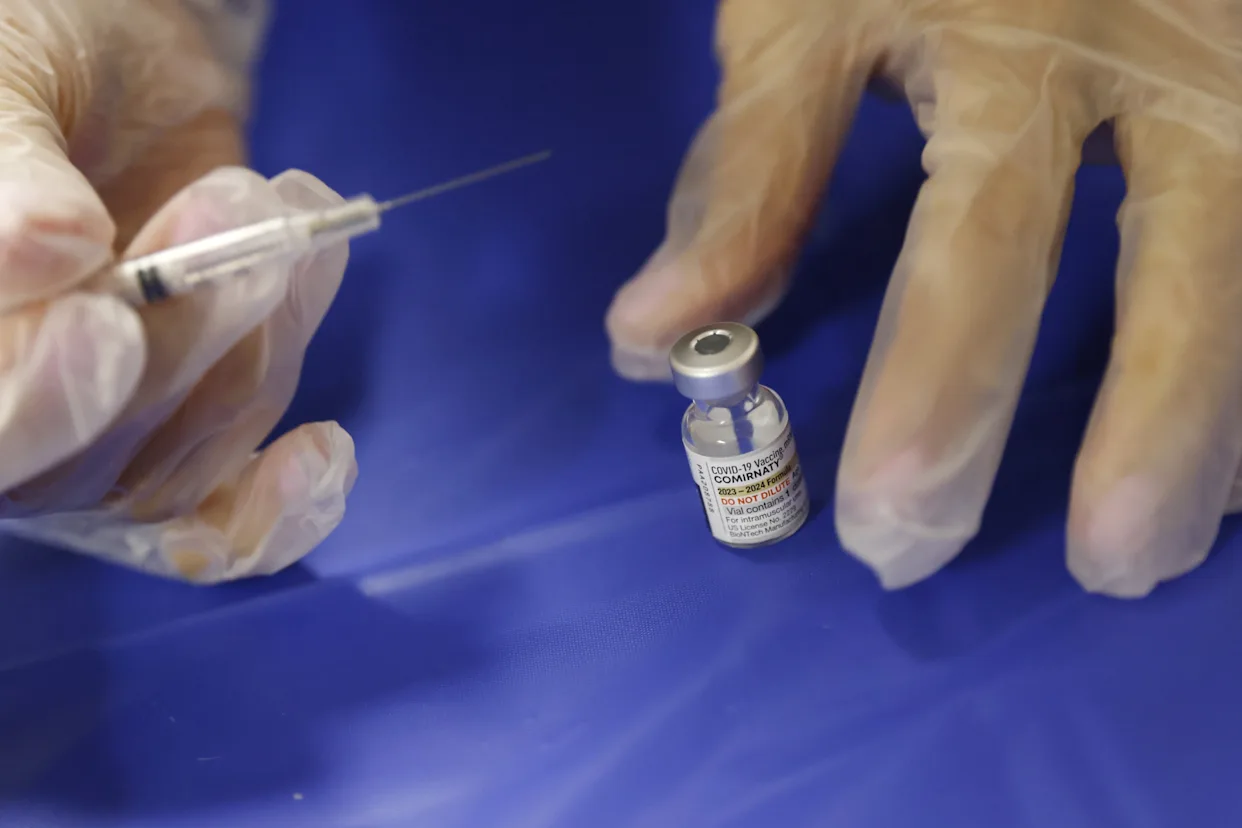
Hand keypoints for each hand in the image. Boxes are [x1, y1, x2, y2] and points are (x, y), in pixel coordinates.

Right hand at [0, 0, 355, 582]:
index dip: (38, 403)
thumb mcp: (3, 85)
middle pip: (85, 465)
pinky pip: (231, 515)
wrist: (122, 55)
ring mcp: (103, 432)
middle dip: (184, 342)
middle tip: (237, 215)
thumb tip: (45, 254)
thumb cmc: (37, 60)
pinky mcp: (192, 426)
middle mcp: (11, 408)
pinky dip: (287, 500)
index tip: (105, 320)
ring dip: (262, 333)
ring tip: (278, 208)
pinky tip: (325, 451)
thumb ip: (6, 177)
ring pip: (188, 452)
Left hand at [606, 0, 1241, 597]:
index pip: (976, 248)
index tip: (883, 522)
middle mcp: (1159, 71)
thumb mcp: (809, 20)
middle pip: (1181, 272)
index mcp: (1016, 52)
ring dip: (1227, 424)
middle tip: (1096, 570)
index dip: (932, 391)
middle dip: (1143, 434)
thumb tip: (650, 335)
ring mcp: (1240, 82)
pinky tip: (1222, 466)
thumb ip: (748, 178)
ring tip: (1154, 550)